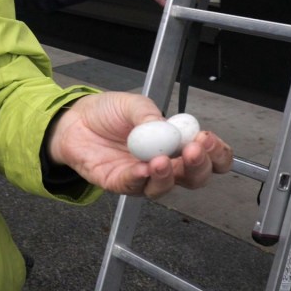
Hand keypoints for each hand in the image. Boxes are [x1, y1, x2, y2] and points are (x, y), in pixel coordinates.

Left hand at [47, 92, 232, 198]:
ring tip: (161, 160)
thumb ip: (150, 115)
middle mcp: (165, 163)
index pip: (208, 155)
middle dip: (199, 166)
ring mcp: (144, 177)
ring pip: (165, 187)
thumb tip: (168, 128)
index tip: (207, 140)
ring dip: (167, 176)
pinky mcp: (121, 184)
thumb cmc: (108, 113)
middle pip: (194, 177)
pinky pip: (135, 187)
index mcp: (176, 142)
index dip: (216, 153)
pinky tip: (142, 168)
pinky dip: (140, 178)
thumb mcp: (133, 104)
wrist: (74, 121)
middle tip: (193, 151)